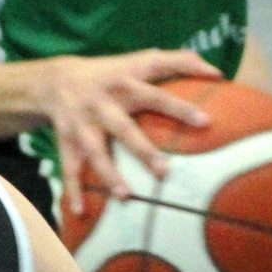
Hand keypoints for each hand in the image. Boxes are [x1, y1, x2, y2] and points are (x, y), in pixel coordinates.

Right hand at [37, 50, 218, 215]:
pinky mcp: (67, 140)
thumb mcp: (138, 61)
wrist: (54, 79)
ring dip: (109, 174)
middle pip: (124, 128)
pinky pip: (69, 168)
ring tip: (126, 196)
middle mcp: (103, 103)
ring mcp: (83, 123)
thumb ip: (177, 62)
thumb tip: (217, 72)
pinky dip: (72, 190)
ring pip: (95, 151)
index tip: (206, 122)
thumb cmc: (111, 73)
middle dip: (142, 150)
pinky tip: (80, 211)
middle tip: (165, 171)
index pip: (157, 96)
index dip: (180, 106)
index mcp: (125, 82)